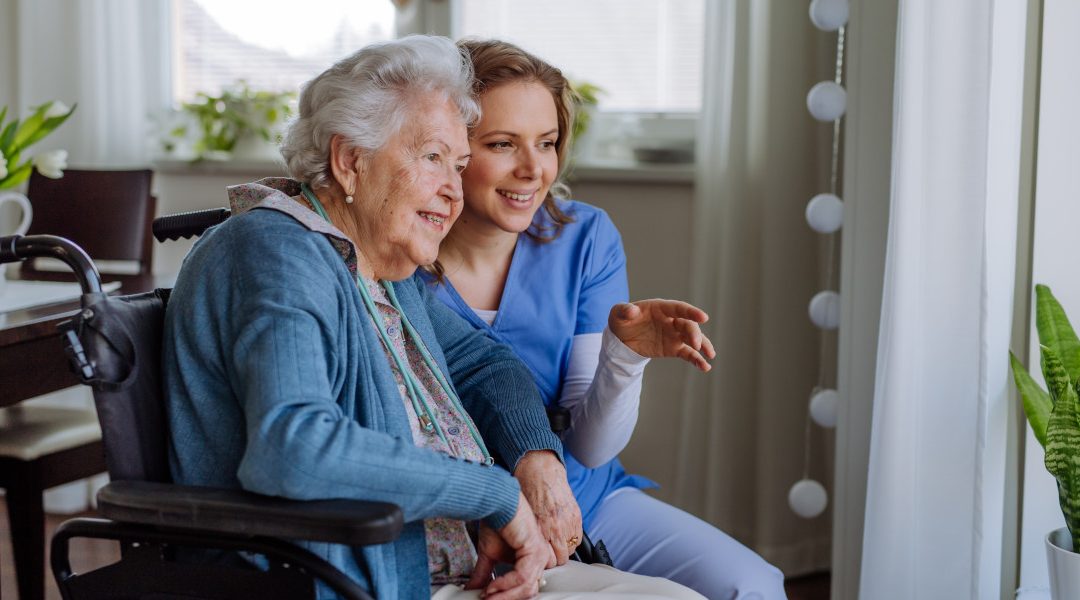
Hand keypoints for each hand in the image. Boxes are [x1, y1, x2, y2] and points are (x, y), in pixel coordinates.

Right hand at [465, 492, 551, 599]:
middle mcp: (540, 559)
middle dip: (506, 598)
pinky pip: (522, 576)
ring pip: (526, 587)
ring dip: (504, 595)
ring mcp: (540, 555)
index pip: (526, 587)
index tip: (488, 599)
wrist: (496, 502)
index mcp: (532, 560)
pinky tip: (492, 586)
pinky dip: (505, 584)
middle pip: (528, 591)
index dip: (507, 596)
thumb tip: (472, 589)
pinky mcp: (535, 550)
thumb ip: (485, 574)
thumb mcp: (489, 554)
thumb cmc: (496, 521)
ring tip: (487, 596)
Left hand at [514, 450, 582, 566]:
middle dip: (555, 557)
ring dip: (564, 548)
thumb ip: (529, 535)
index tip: (540, 558)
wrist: (539, 470)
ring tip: (555, 540)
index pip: (549, 561)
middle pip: (561, 558)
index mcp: (540, 529)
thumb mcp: (522, 516)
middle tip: (548, 550)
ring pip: (571, 550)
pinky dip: (572, 538)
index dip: (544, 561)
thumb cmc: (526, 489)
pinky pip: (578, 538)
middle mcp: (556, 527)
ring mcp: (568, 522)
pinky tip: (563, 532)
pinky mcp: (576, 515)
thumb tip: (530, 550)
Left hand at [608, 299, 715, 371]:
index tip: (704, 317)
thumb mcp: (618, 314)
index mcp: (661, 308)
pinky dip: (697, 359)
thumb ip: (624, 311)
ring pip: (692, 339)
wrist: (621, 338)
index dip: (691, 312)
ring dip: (703, 345)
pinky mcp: (673, 348)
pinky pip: (688, 354)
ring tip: (710, 356)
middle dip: (694, 334)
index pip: (679, 308)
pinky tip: (705, 367)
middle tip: (695, 345)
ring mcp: (674, 335)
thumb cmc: (622, 320)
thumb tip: (632, 311)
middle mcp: (671, 320)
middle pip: (688, 325)